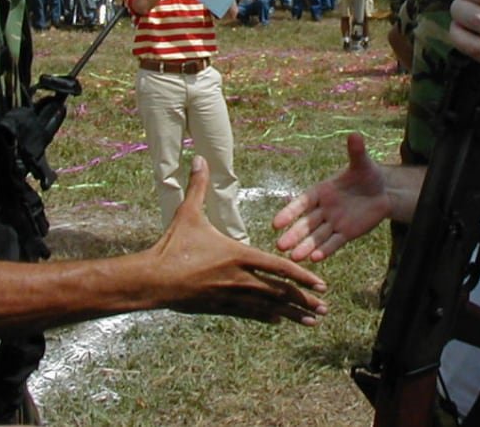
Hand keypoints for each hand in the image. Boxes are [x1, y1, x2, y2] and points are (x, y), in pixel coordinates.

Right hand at [153, 157, 327, 324]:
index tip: (321, 282)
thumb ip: (198, 186)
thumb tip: (199, 158)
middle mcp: (240, 278)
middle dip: (305, 300)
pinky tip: (280, 321)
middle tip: (326, 309)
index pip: (278, 267)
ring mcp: (231, 295)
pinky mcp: (220, 307)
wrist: (153, 279)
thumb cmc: (172, 245)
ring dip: (292, 314)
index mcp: (238, 255)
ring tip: (312, 321)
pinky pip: (250, 313)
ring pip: (268, 308)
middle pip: (280, 292)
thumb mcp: (188, 213)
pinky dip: (267, 317)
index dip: (302, 275)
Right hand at [273, 134, 389, 261]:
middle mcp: (324, 209)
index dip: (290, 212)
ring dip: (306, 246)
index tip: (276, 223)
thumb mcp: (362, 164)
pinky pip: (334, 242)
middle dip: (294, 234)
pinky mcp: (346, 233)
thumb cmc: (368, 175)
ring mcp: (334, 222)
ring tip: (295, 257)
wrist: (384, 192)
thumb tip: (354, 134)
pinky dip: (325, 250)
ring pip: (317, 236)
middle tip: (280, 246)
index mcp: (322, 191)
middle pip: (306, 224)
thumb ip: (356, 152)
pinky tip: (315, 258)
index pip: (302, 203)